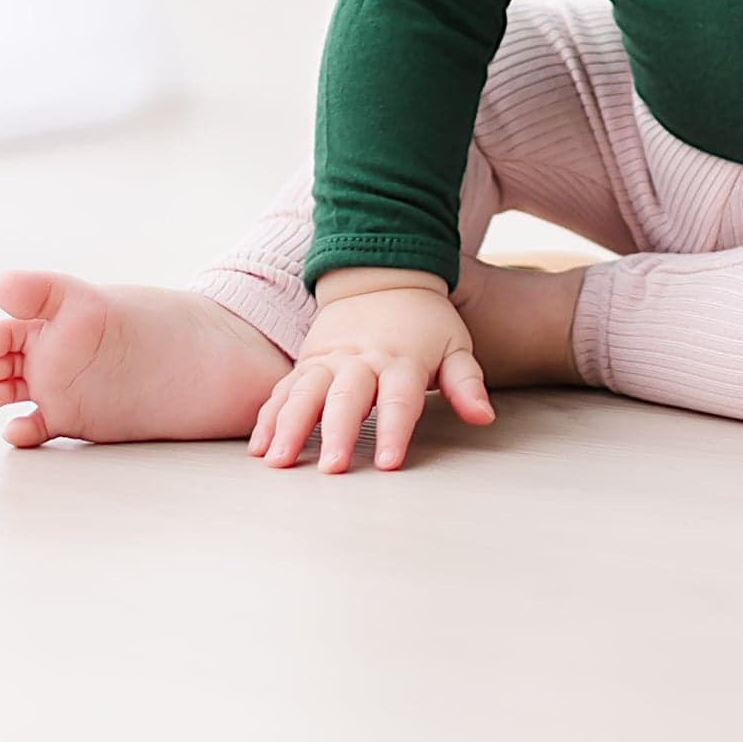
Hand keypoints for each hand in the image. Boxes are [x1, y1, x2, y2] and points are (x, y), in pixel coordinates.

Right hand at [251, 277, 493, 472]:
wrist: (382, 274)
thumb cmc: (423, 321)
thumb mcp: (455, 345)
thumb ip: (467, 383)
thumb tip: (483, 416)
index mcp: (401, 359)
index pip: (400, 399)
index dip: (393, 430)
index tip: (387, 462)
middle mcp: (361, 359)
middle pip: (348, 397)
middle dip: (338, 432)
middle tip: (332, 467)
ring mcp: (329, 359)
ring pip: (305, 392)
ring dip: (290, 425)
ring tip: (279, 460)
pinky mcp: (307, 362)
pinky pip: (284, 390)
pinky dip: (269, 417)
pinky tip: (259, 446)